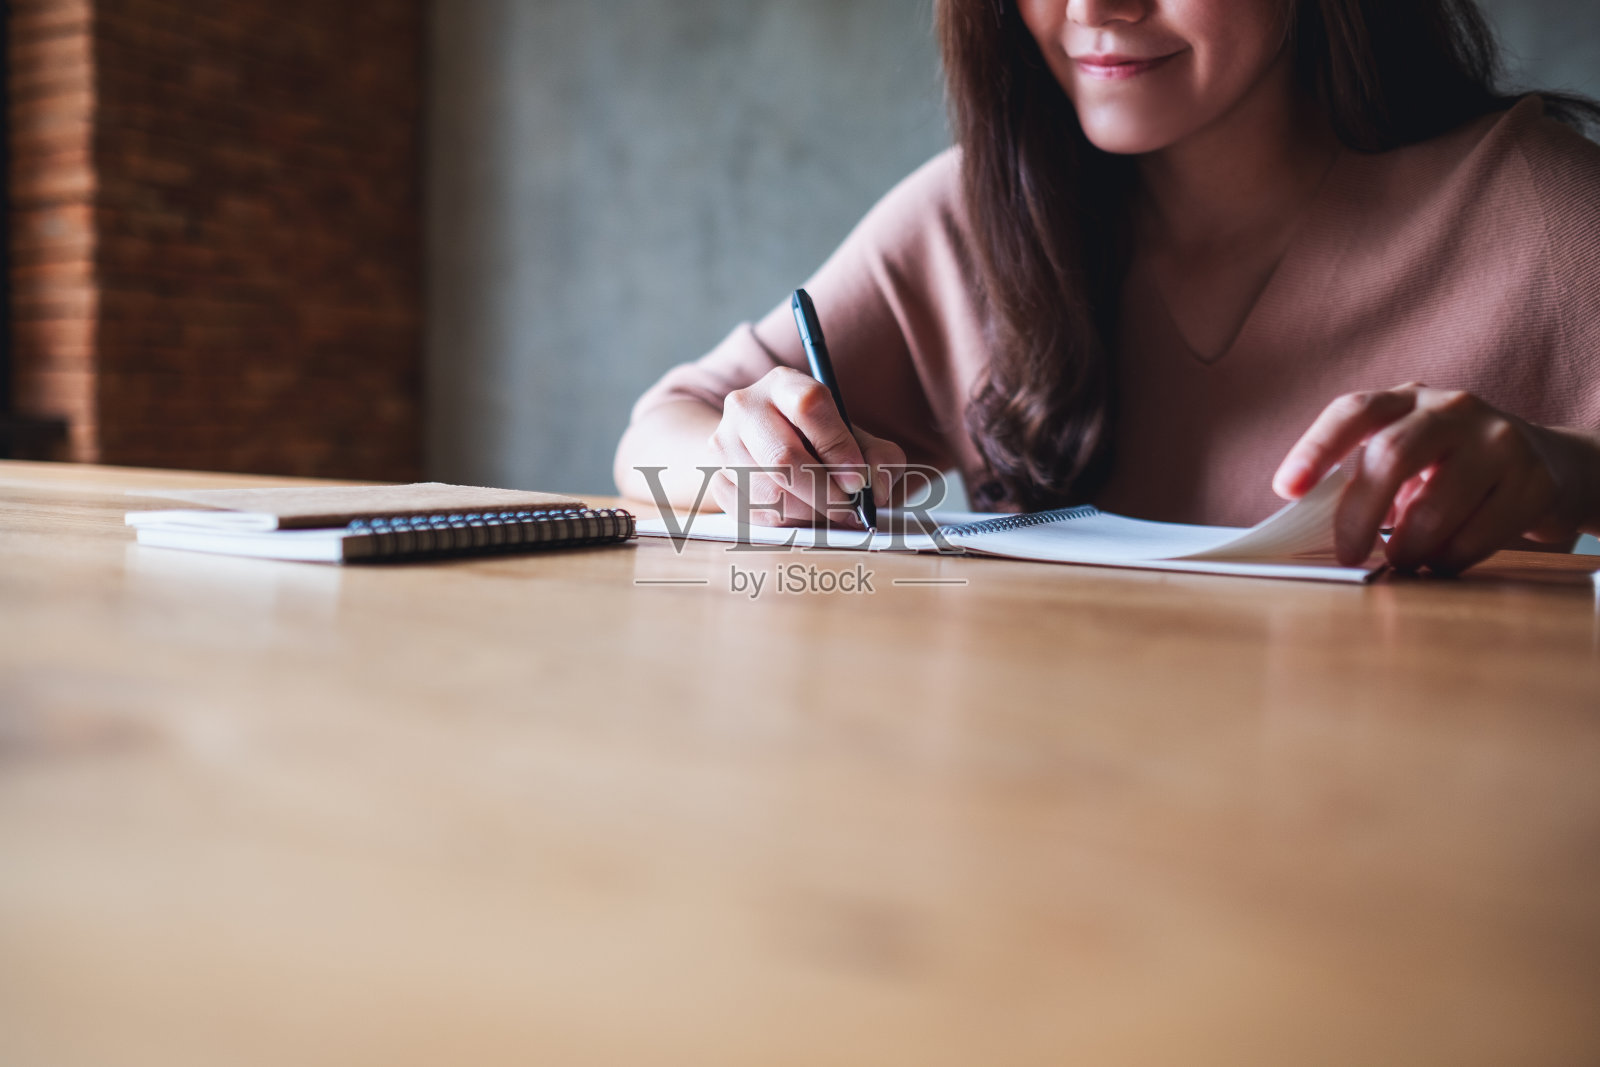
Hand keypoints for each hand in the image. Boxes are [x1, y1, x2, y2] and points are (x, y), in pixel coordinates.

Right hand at [706, 366, 904, 526]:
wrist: (763, 445)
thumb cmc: (818, 441)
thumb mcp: (854, 437)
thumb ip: (880, 458)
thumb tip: (876, 491)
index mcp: (783, 384)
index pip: (809, 406)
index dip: (839, 447)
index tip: (858, 479)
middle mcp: (745, 407)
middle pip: (783, 457)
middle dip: (825, 492)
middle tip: (848, 507)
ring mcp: (723, 444)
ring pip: (769, 492)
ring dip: (808, 513)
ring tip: (827, 511)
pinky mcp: (716, 479)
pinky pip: (754, 514)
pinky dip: (786, 523)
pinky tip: (803, 514)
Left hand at [1273, 383, 1587, 572]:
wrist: (1549, 464)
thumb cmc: (1448, 468)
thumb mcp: (1404, 457)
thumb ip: (1359, 478)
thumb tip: (1304, 527)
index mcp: (1405, 400)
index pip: (1353, 411)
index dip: (1316, 449)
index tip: (1287, 489)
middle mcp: (1453, 408)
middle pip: (1392, 455)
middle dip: (1359, 515)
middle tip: (1347, 555)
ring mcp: (1500, 440)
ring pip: (1435, 505)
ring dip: (1407, 548)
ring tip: (1401, 561)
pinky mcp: (1535, 481)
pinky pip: (1477, 535)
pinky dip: (1447, 560)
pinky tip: (1440, 562)